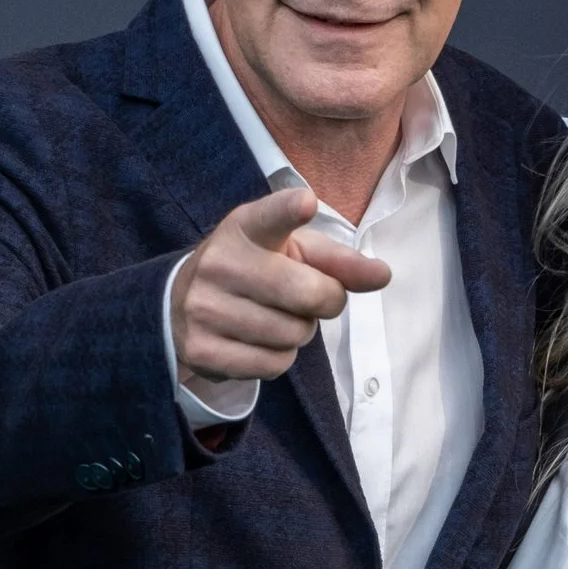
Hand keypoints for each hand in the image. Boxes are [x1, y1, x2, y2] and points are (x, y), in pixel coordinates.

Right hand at [169, 186, 390, 390]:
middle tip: (309, 299)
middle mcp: (219, 262)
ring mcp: (204, 307)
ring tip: (274, 317)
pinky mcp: (201, 349)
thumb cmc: (257, 270)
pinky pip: (273, 364)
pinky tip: (257, 340)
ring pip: (293, 335)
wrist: (185, 305)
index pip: (270, 217)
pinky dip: (278, 358)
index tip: (306, 203)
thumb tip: (383, 275)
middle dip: (325, 303)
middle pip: (309, 294)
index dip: (289, 211)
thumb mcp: (295, 253)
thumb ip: (341, 262)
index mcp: (245, 228)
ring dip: (298, 333)